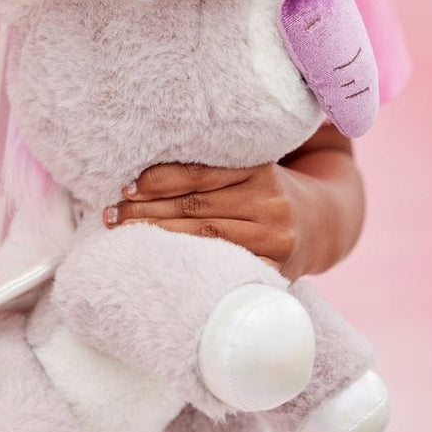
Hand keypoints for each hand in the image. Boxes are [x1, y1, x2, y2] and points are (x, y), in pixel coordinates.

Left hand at [102, 126, 364, 280]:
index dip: (159, 180)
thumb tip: (146, 164)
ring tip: (122, 233)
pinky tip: (158, 259)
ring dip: (156, 235)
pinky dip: (187, 261)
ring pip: (203, 236)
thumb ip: (215, 164)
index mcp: (261, 169)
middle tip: (110, 214)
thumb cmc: (268, 191)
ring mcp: (273, 237)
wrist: (321, 224)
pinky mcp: (273, 268)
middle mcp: (269, 201)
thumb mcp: (252, 167)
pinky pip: (222, 265)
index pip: (201, 174)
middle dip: (146, 211)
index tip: (125, 186)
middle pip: (195, 206)